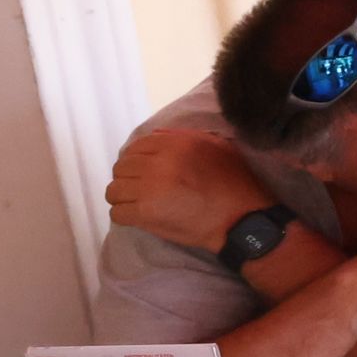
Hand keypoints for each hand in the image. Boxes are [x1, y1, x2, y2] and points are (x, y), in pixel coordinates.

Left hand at [107, 132, 270, 252]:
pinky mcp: (145, 214)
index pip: (136, 146)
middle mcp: (159, 163)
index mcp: (176, 144)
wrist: (242, 221)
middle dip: (129, 178)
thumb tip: (157, 136)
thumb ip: (185, 138)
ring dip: (124, 198)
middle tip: (143, 189)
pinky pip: (117, 212)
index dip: (137, 159)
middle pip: (121, 167)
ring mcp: (149, 189)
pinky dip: (126, 216)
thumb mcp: (218, 148)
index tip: (145, 171)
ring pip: (114, 191)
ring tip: (140, 204)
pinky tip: (141, 217)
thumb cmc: (234, 183)